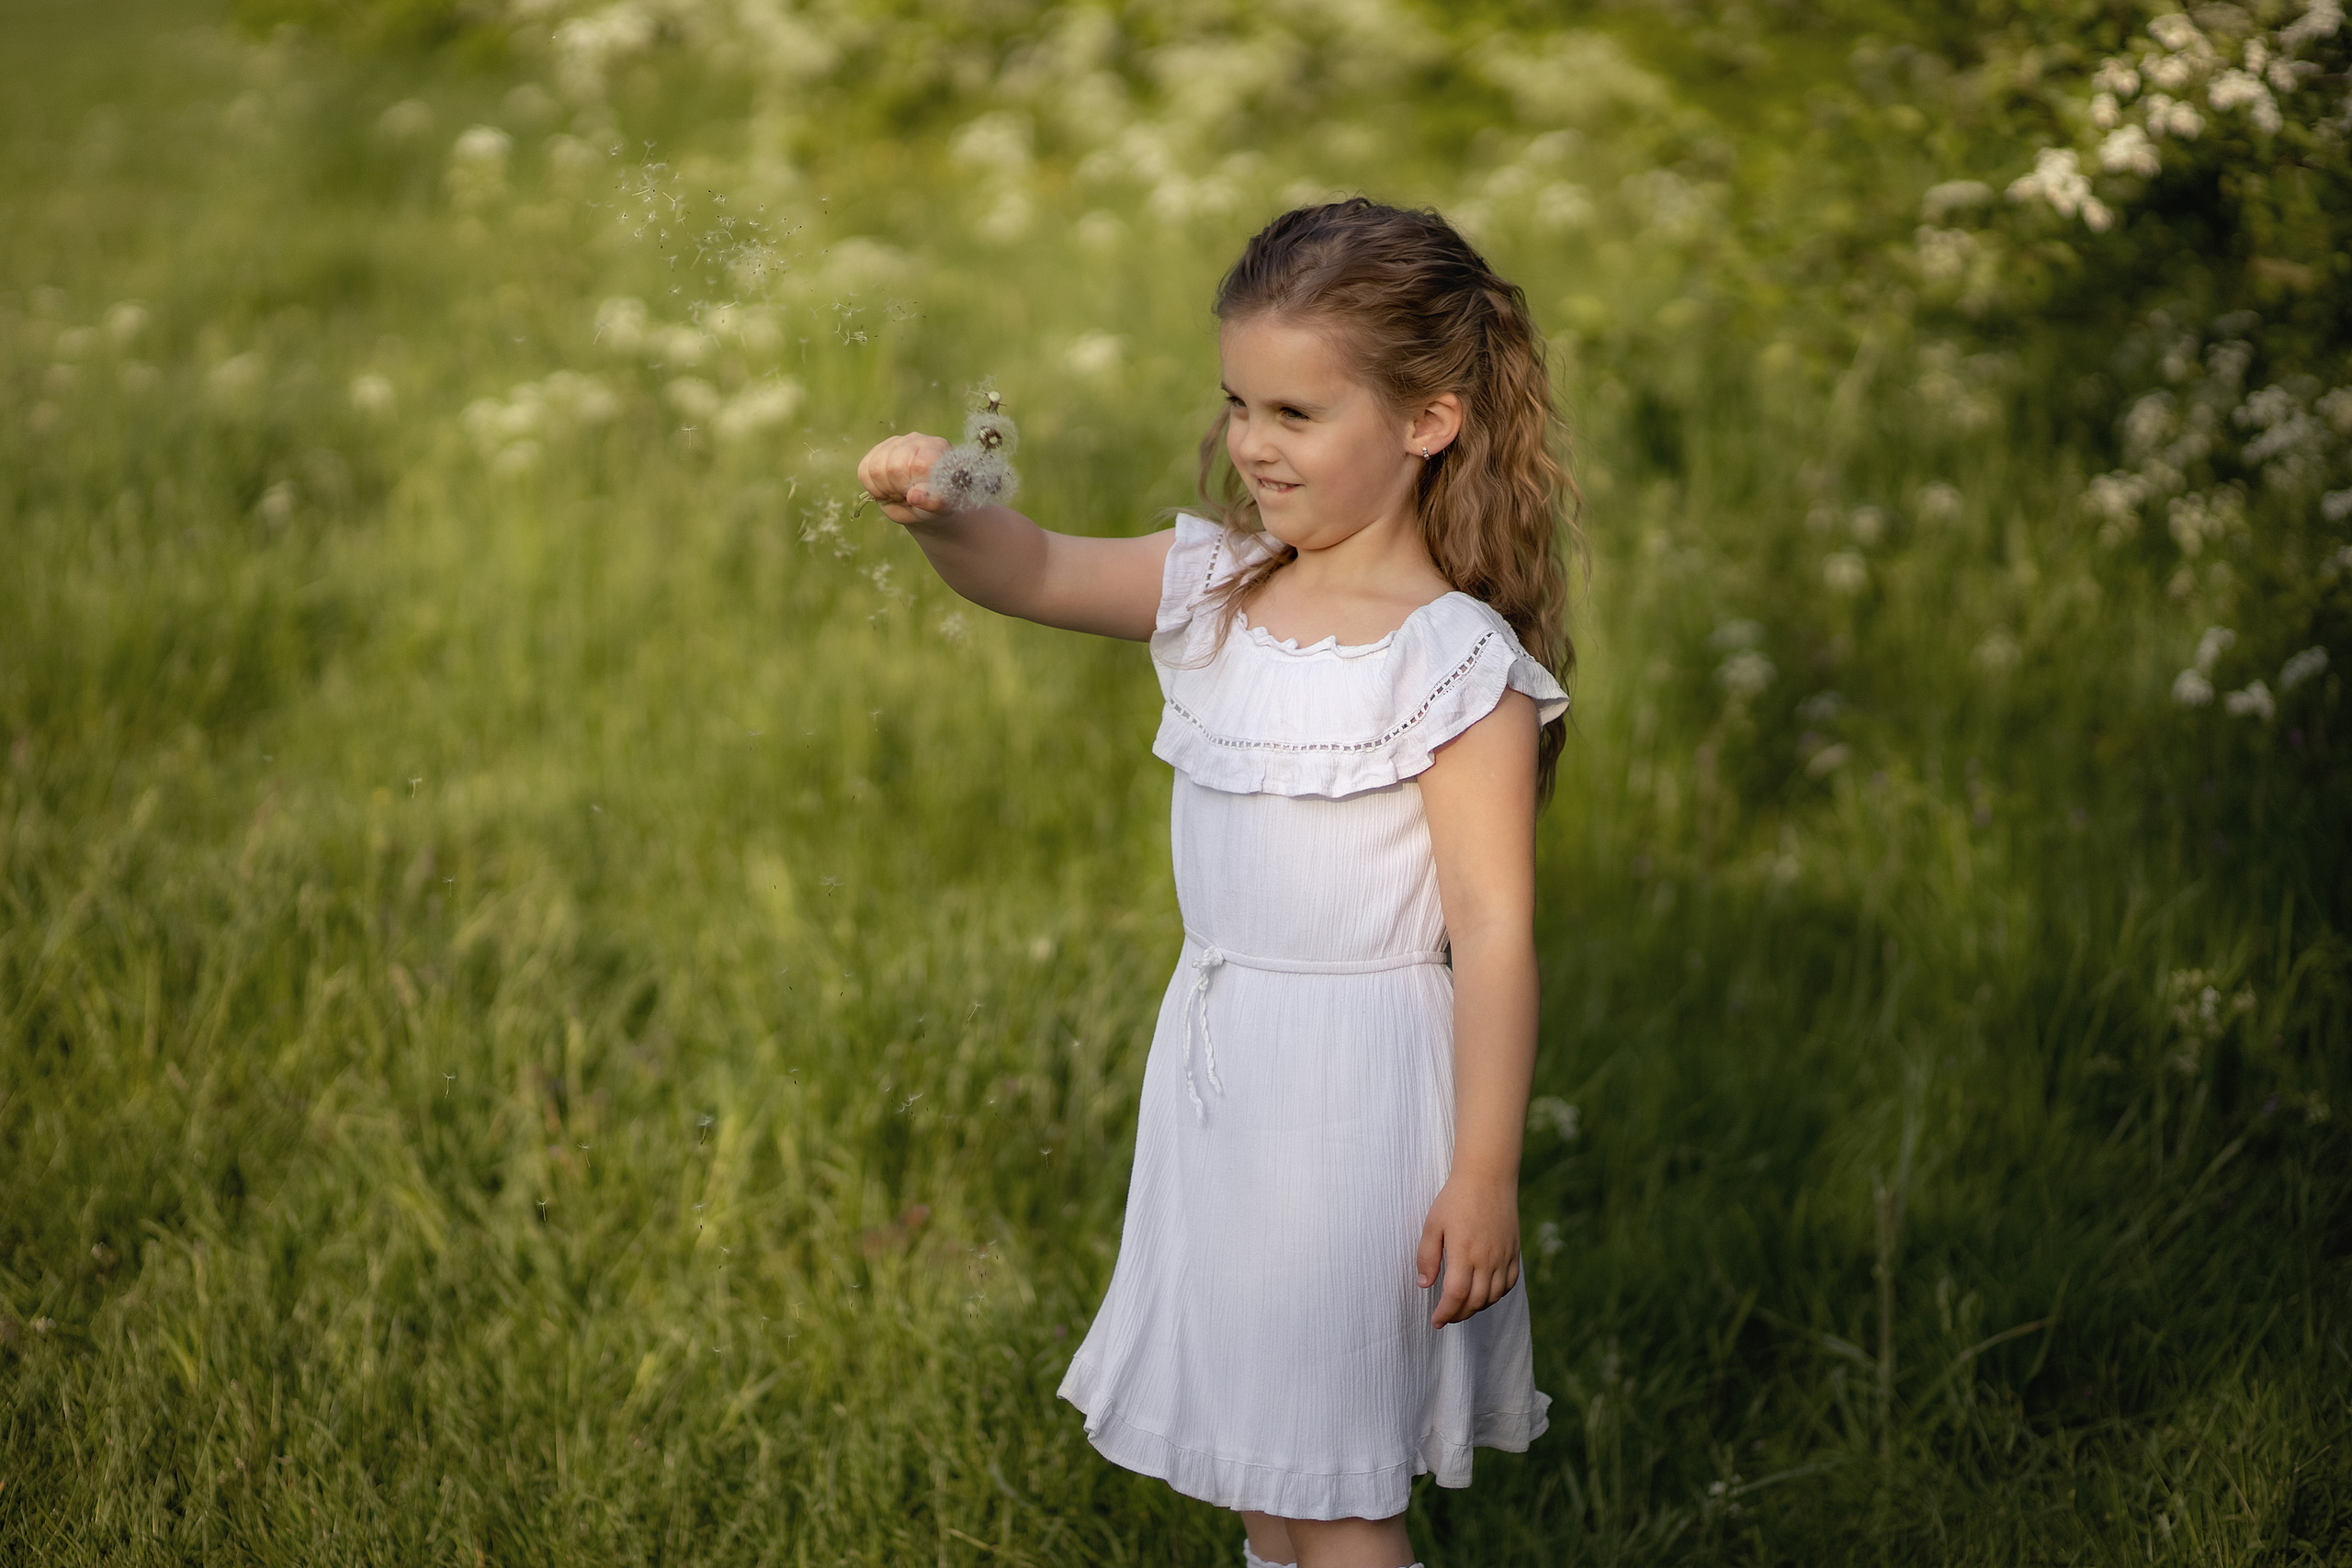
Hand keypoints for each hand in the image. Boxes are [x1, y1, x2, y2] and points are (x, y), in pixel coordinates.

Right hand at [855, 432, 952, 523]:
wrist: (925, 500)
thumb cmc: (934, 502)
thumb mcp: (940, 508)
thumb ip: (932, 502)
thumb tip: (913, 496)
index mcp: (937, 450)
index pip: (920, 465)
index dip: (913, 487)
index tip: (917, 497)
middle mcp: (916, 440)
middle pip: (894, 467)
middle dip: (898, 490)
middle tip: (907, 497)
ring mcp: (895, 442)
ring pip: (875, 468)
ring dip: (884, 489)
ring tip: (898, 493)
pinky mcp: (877, 450)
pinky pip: (864, 470)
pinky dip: (872, 487)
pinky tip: (887, 489)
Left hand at [1415, 1175, 1521, 1327]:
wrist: (1488, 1176)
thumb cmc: (1456, 1198)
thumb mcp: (1433, 1224)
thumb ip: (1427, 1256)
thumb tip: (1425, 1284)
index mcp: (1464, 1253)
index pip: (1456, 1296)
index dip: (1445, 1313)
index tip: (1435, 1321)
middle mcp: (1487, 1260)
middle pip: (1475, 1302)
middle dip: (1459, 1315)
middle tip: (1446, 1316)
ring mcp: (1503, 1256)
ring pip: (1493, 1296)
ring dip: (1476, 1307)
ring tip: (1462, 1307)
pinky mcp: (1514, 1251)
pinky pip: (1509, 1283)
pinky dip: (1496, 1295)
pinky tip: (1484, 1293)